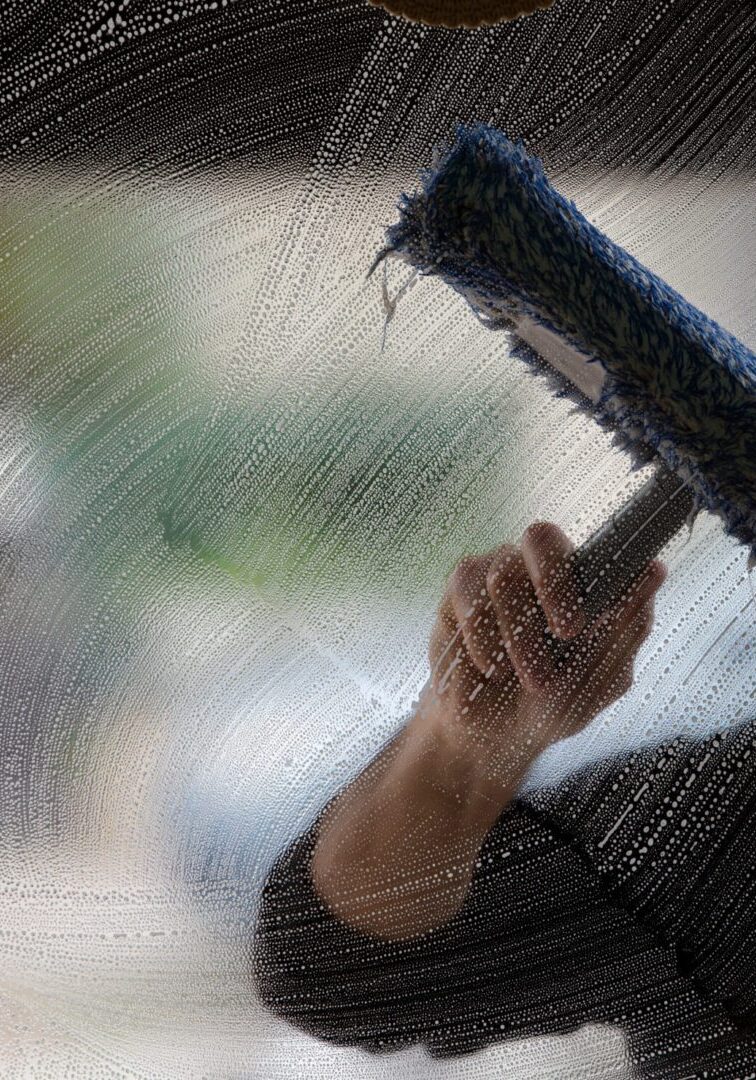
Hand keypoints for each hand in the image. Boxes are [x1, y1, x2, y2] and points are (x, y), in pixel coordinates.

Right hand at [421, 521, 666, 786]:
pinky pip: (467, 600)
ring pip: (502, 576)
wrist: (494, 740)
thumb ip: (626, 627)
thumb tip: (655, 569)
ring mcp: (493, 574)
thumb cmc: (555, 704)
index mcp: (580, 579)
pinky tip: (489, 670)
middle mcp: (536, 566)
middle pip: (541, 536)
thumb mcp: (599, 679)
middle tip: (563, 636)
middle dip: (553, 586)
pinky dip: (481, 641)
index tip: (580, 624)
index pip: (593, 541)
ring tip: (526, 679)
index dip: (595, 566)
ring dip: (518, 637)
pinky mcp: (457, 595)